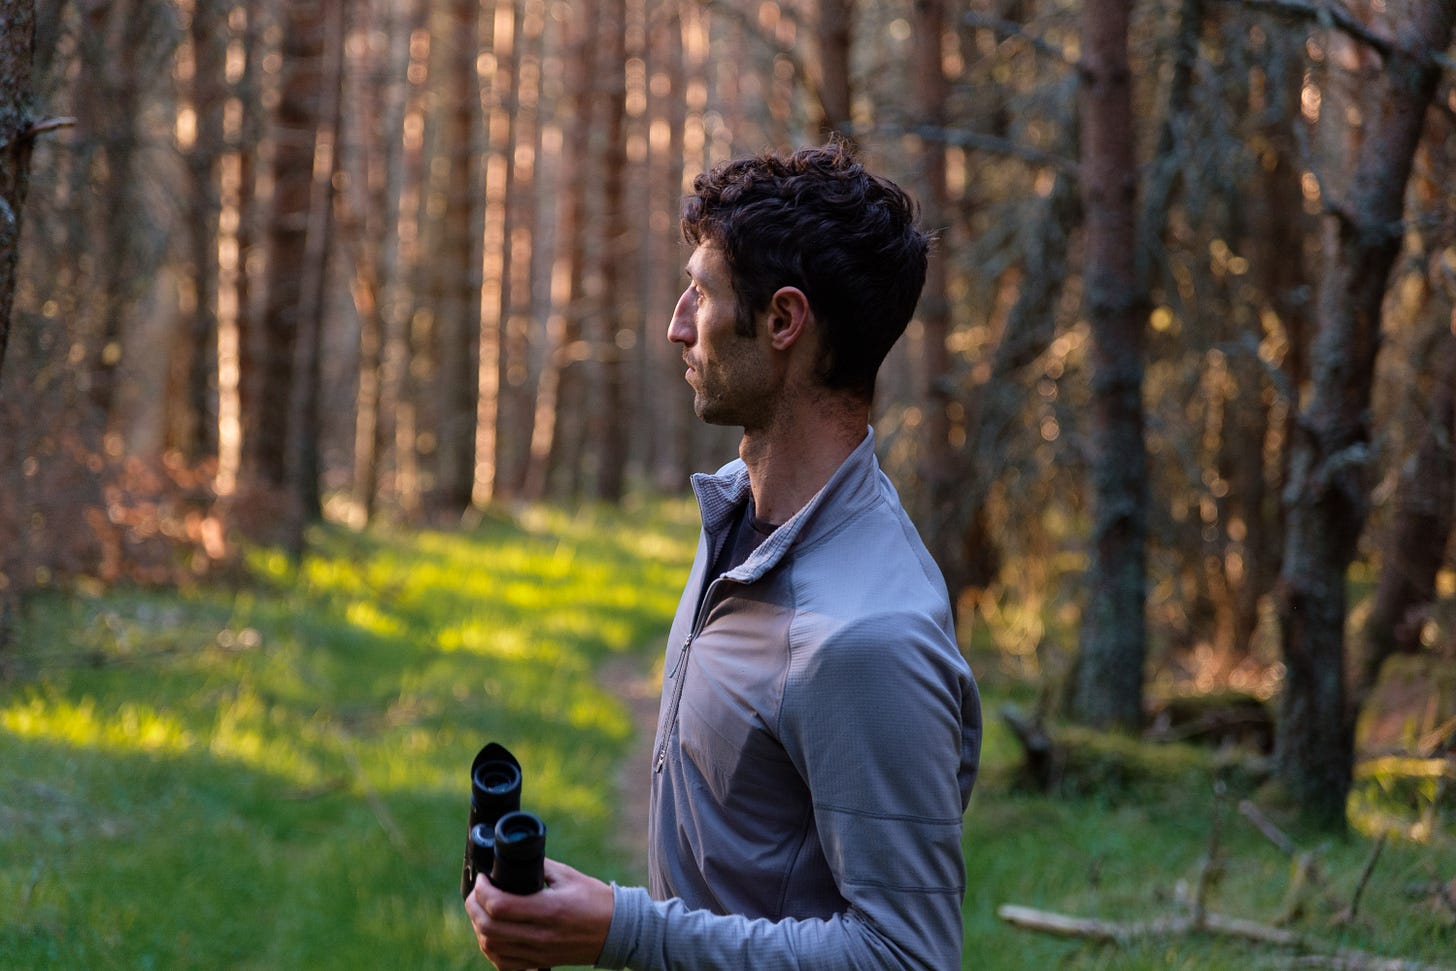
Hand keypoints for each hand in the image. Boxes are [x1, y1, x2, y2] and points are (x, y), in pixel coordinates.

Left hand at [465, 858, 614, 969]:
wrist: (617, 931)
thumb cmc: (595, 900)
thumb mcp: (568, 876)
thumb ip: (540, 867)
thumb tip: (512, 859)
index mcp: (548, 910)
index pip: (500, 905)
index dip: (483, 890)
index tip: (483, 878)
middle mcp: (540, 936)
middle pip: (488, 928)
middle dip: (474, 907)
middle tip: (477, 892)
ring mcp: (538, 953)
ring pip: (491, 947)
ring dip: (479, 927)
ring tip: (481, 910)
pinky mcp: (539, 963)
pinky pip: (503, 963)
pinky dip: (491, 949)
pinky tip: (492, 935)